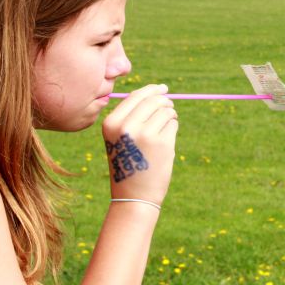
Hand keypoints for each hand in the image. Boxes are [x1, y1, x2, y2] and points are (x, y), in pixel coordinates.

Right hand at [102, 84, 178, 205]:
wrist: (133, 196)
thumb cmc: (128, 163)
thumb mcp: (120, 138)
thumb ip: (132, 115)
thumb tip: (158, 91)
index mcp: (111, 124)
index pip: (135, 96)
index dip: (152, 90)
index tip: (163, 88)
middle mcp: (126, 127)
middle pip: (153, 100)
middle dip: (164, 101)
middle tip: (169, 107)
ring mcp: (145, 134)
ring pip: (166, 111)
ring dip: (170, 115)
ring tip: (165, 129)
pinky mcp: (162, 143)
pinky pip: (173, 124)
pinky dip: (172, 128)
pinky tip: (165, 141)